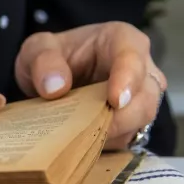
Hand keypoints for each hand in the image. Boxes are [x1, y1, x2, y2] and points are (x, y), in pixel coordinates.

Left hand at [14, 22, 166, 150]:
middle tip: (90, 129)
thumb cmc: (53, 58)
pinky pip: (127, 138)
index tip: (115, 100)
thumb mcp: (37, 49)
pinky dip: (105, 143)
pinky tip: (81, 143)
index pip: (133, 57)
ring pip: (140, 122)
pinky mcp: (133, 124)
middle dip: (122, 117)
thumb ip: (43, 60)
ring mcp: (141, 99)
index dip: (128, 79)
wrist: (53, 80)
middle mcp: (141, 69)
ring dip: (111, 133)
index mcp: (121, 40)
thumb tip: (56, 87)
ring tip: (79, 135)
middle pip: (145, 97)